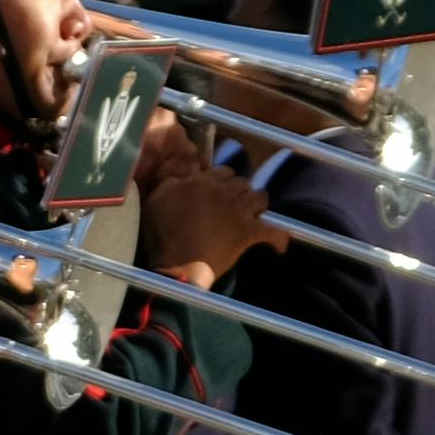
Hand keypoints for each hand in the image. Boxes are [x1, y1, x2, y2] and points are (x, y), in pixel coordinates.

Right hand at [132, 122, 269, 283]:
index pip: (224, 171)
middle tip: (232, 204)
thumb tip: (183, 178)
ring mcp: (239, 211)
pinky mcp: (249, 233)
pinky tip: (277, 247)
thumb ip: (171, 183)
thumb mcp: (156, 200)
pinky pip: (275, 232)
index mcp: (201, 181)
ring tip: (252, 215)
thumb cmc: (162, 233)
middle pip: (244, 182)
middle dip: (240, 191)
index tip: (217, 192)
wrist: (177, 263)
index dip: (223, 181)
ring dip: (257, 205)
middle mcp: (224, 192)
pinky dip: (278, 238)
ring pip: (261, 198)